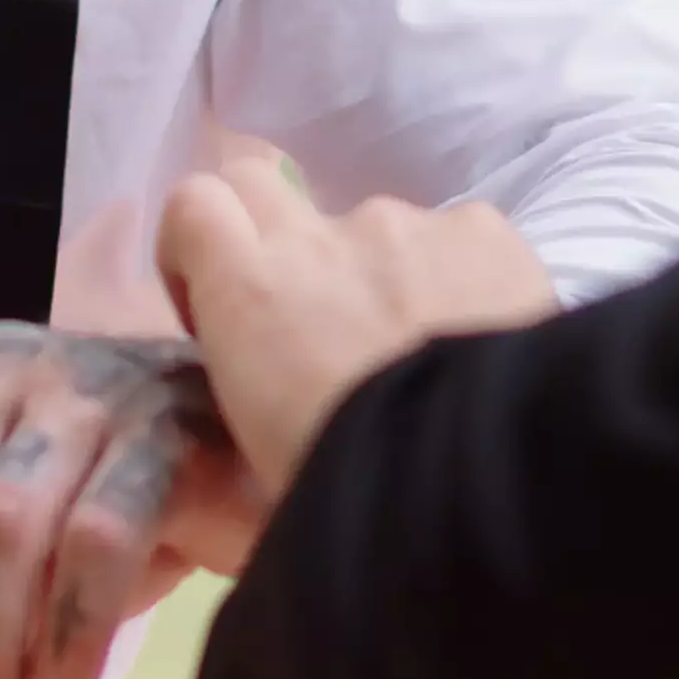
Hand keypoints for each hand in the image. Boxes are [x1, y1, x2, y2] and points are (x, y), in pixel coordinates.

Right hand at [155, 141, 557, 494]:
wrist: (482, 478)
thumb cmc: (349, 493)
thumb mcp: (257, 476)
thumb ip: (240, 416)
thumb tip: (244, 421)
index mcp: (250, 291)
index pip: (193, 206)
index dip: (196, 248)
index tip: (214, 309)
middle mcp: (322, 235)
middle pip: (265, 184)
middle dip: (273, 236)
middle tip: (307, 321)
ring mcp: (409, 224)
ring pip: (374, 229)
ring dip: (380, 278)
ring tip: (421, 359)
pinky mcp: (485, 229)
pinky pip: (455, 241)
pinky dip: (456, 279)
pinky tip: (479, 342)